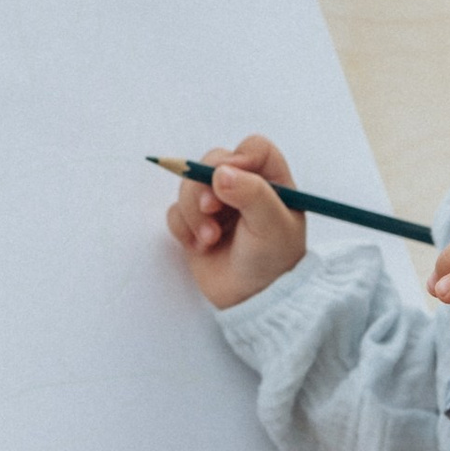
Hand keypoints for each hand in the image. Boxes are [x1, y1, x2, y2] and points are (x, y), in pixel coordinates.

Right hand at [167, 133, 307, 308]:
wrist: (255, 302)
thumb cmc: (274, 262)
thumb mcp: (273, 226)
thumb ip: (252, 194)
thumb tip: (221, 173)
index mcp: (272, 181)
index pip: (252, 148)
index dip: (237, 158)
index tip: (228, 180)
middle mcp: (244, 187)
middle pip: (212, 161)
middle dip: (204, 186)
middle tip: (211, 210)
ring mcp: (218, 205)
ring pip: (188, 185)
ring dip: (192, 211)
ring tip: (209, 239)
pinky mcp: (196, 224)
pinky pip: (175, 212)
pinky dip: (183, 228)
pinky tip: (200, 247)